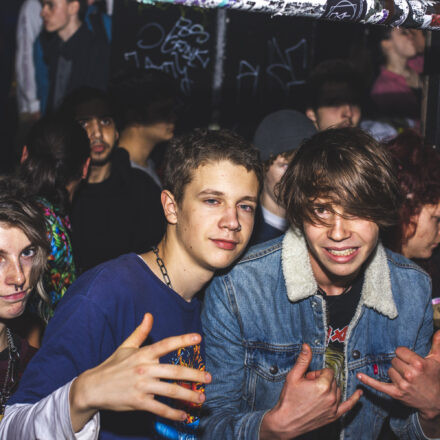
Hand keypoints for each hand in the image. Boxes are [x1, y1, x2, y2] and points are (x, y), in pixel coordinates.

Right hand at [69, 313, 210, 431]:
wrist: (93, 387)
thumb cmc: (112, 365)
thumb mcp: (126, 346)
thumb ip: (141, 331)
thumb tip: (150, 315)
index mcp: (143, 353)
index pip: (166, 344)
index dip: (183, 340)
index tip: (198, 338)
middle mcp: (144, 369)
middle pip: (174, 371)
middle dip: (194, 375)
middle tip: (208, 378)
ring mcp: (141, 386)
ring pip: (169, 390)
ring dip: (188, 395)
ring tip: (201, 398)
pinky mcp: (138, 402)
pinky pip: (159, 408)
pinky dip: (173, 413)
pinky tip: (184, 415)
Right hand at [260, 344, 362, 439]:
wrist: (286, 421)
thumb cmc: (289, 399)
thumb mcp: (293, 376)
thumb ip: (303, 360)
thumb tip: (307, 346)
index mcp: (322, 385)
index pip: (327, 371)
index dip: (317, 373)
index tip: (309, 378)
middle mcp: (331, 396)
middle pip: (333, 380)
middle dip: (322, 379)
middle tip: (309, 385)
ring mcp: (333, 407)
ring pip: (338, 390)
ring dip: (329, 388)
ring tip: (315, 392)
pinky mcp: (334, 416)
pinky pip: (348, 406)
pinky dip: (355, 399)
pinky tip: (359, 393)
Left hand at [357, 331, 439, 419]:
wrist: (436, 403)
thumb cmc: (436, 379)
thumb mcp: (438, 361)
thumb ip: (437, 344)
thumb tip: (439, 330)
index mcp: (419, 364)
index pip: (399, 351)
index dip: (404, 354)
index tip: (410, 359)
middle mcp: (410, 374)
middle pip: (393, 360)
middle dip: (400, 364)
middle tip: (409, 370)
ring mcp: (402, 385)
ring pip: (388, 370)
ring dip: (395, 373)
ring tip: (406, 378)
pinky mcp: (396, 393)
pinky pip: (378, 385)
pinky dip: (368, 381)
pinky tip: (359, 375)